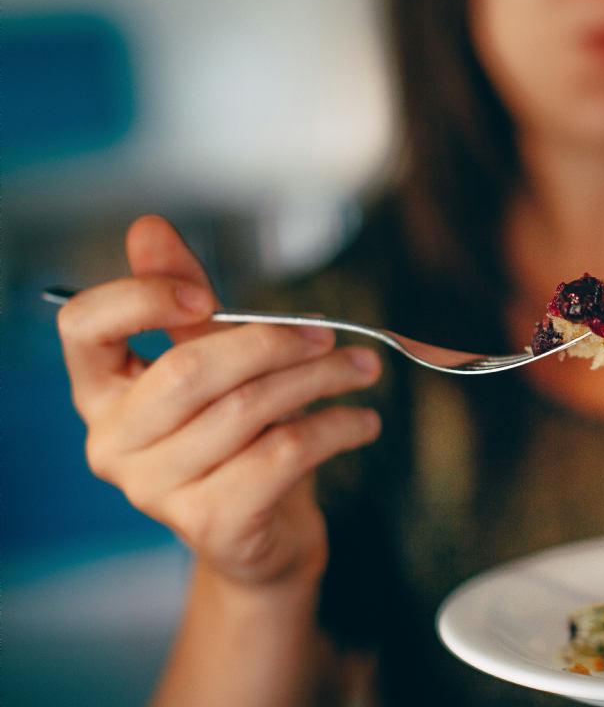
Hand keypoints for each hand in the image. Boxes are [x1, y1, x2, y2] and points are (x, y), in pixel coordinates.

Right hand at [56, 215, 381, 592]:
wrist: (266, 533)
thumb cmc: (238, 436)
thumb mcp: (214, 362)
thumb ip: (185, 301)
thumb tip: (148, 227)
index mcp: (101, 391)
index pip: (83, 326)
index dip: (141, 297)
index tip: (203, 294)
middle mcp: (113, 443)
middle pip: (190, 369)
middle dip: (272, 341)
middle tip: (329, 332)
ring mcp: (156, 490)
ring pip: (248, 409)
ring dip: (319, 379)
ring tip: (362, 368)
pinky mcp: (211, 523)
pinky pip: (284, 455)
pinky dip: (335, 428)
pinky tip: (363, 420)